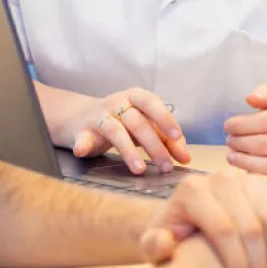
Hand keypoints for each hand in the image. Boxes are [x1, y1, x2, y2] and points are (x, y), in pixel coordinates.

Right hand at [69, 87, 190, 174]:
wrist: (80, 117)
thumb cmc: (122, 122)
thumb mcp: (145, 125)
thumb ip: (165, 138)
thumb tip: (186, 158)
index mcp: (136, 97)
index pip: (152, 102)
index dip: (164, 118)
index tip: (176, 136)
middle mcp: (117, 103)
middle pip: (137, 122)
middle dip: (154, 145)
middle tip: (166, 166)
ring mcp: (99, 116)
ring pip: (115, 131)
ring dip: (128, 152)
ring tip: (140, 170)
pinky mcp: (82, 131)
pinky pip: (83, 138)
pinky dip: (83, 144)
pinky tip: (82, 152)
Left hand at [141, 169, 266, 267]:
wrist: (189, 218)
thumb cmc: (172, 236)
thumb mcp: (154, 244)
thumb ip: (154, 246)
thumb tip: (167, 242)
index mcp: (193, 190)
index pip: (223, 229)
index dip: (236, 264)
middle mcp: (221, 178)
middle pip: (251, 224)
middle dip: (259, 265)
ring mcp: (247, 179)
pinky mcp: (266, 185)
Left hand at [224, 86, 266, 201]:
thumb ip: (266, 96)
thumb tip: (250, 98)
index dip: (243, 123)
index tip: (226, 126)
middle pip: (265, 144)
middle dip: (240, 142)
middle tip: (228, 141)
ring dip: (243, 161)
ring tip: (230, 156)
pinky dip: (254, 182)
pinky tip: (242, 175)